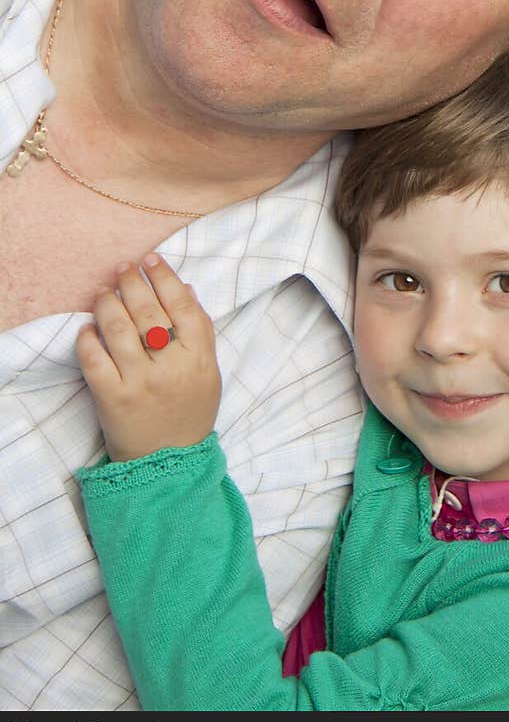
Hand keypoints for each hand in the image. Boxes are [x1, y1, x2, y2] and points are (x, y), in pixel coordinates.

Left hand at [77, 255, 221, 461]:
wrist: (169, 462)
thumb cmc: (190, 411)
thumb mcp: (208, 372)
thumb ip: (201, 331)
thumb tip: (185, 288)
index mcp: (200, 358)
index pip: (182, 305)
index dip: (164, 277)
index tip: (150, 260)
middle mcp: (171, 368)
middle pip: (149, 312)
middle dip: (132, 282)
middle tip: (123, 269)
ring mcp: (141, 383)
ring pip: (119, 330)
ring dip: (107, 303)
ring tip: (103, 292)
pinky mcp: (113, 399)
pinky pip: (94, 360)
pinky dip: (87, 338)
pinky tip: (87, 328)